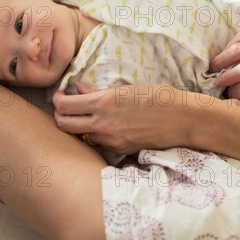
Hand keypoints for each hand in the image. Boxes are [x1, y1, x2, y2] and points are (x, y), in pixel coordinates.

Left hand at [52, 83, 193, 153]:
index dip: (57, 101)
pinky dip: (95, 135)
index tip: (60, 96)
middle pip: (63, 125)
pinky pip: (97, 143)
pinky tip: (105, 126)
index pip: (64, 107)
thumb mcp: (125, 89)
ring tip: (86, 116)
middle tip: (65, 108)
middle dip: (59, 116)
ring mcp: (110, 140)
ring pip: (79, 136)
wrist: (182, 120)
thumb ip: (98, 91)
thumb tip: (78, 89)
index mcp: (103, 103)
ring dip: (77, 126)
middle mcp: (102, 124)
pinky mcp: (119, 150)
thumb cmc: (157, 97)